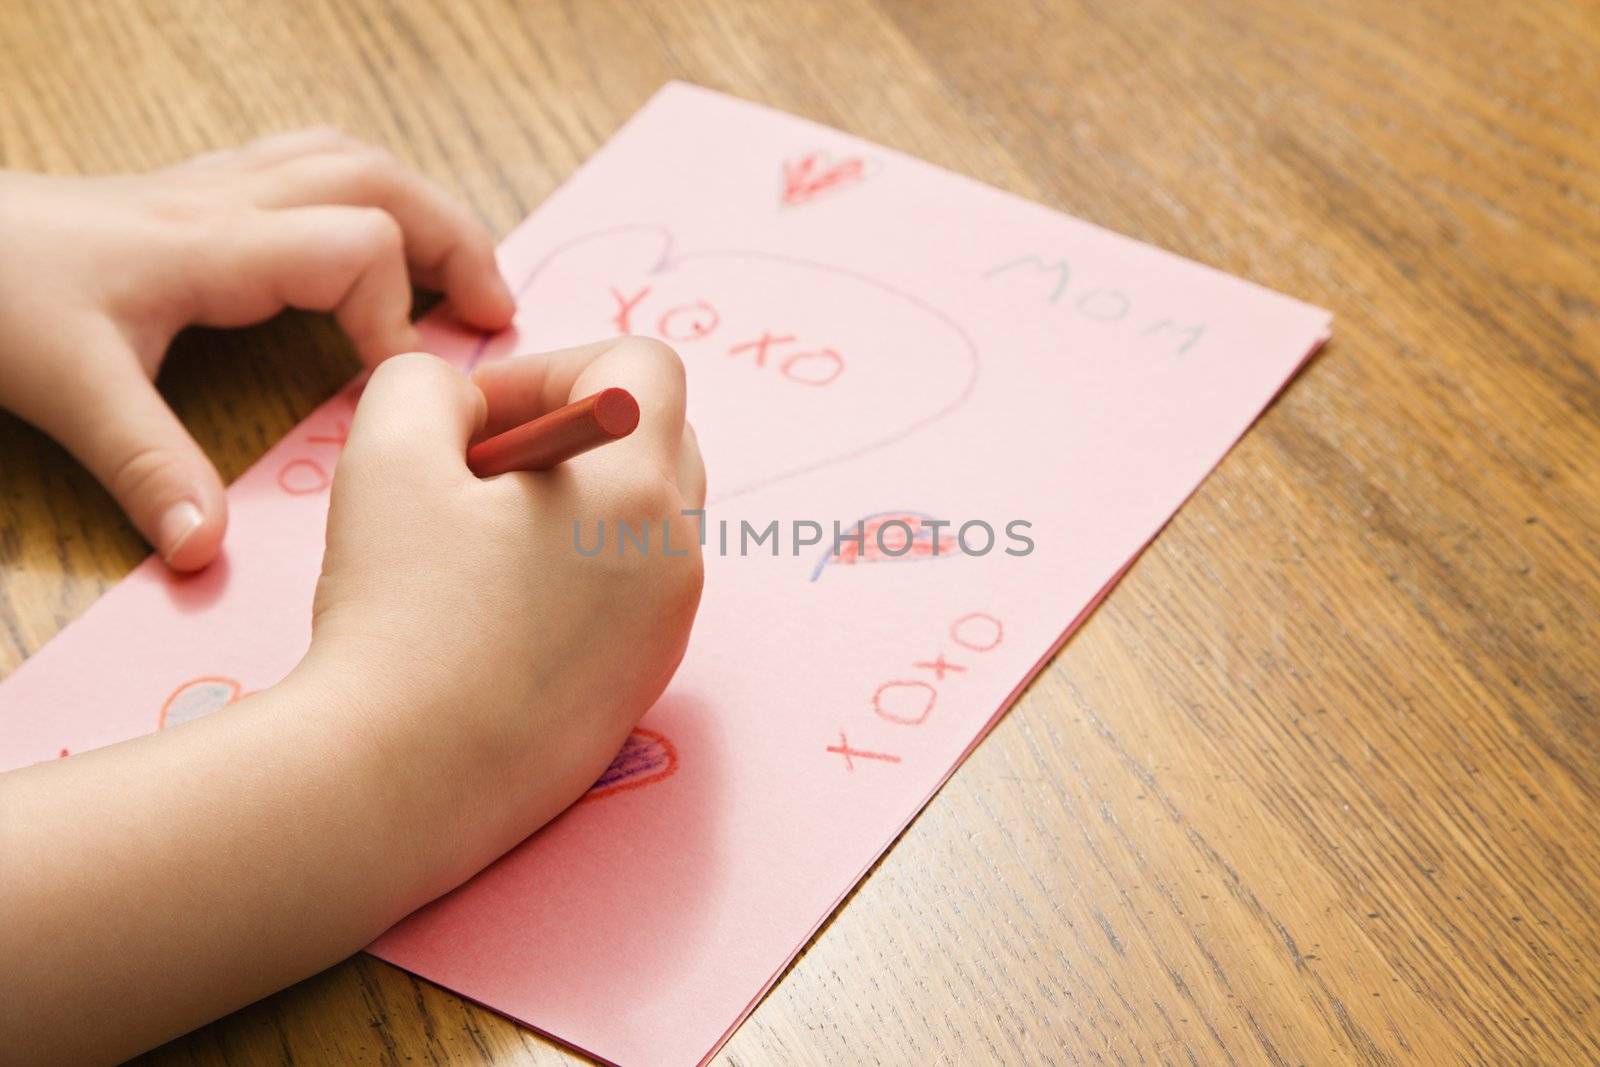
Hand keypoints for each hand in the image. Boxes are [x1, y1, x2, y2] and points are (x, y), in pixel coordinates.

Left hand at [0, 128, 514, 569]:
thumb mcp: (69, 389)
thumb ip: (148, 468)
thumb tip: (207, 551)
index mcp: (215, 246)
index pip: (360, 245)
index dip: (398, 317)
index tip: (397, 391)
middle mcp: (227, 203)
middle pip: (379, 181)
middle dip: (454, 240)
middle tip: (495, 313)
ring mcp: (211, 190)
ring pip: (348, 161)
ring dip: (418, 208)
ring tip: (456, 273)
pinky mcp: (193, 197)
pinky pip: (308, 169)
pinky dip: (363, 199)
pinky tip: (365, 244)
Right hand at [301, 338, 705, 873]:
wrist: (404, 781)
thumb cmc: (399, 614)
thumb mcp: (387, 453)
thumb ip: (427, 384)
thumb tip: (468, 403)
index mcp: (639, 487)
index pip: (644, 369)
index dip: (555, 367)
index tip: (478, 420)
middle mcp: (678, 554)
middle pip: (656, 440)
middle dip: (570, 431)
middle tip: (474, 475)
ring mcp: (669, 629)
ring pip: (641, 521)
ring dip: (571, 506)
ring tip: (477, 547)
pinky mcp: (643, 687)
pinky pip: (628, 595)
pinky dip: (574, 576)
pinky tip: (493, 615)